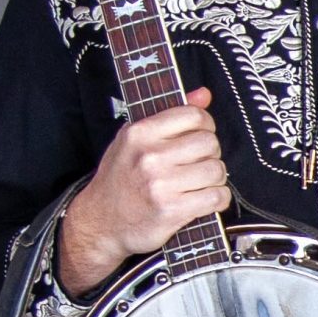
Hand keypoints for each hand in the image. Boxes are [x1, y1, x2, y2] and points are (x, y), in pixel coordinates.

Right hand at [58, 86, 228, 293]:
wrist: (99, 222)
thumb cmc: (120, 179)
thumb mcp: (135, 140)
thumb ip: (171, 115)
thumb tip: (204, 94)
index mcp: (139, 133)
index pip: (194, 115)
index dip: (205, 126)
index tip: (200, 136)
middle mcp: (149, 156)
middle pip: (209, 143)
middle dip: (210, 154)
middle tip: (197, 164)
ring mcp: (160, 184)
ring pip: (217, 170)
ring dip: (215, 179)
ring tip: (199, 183)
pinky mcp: (171, 210)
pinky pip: (217, 197)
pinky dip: (218, 199)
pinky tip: (204, 200)